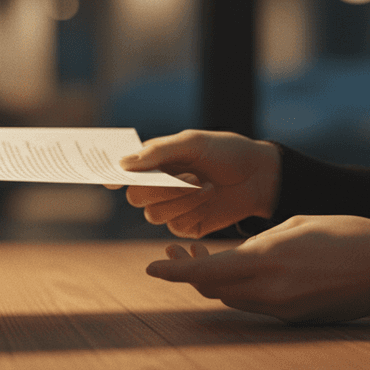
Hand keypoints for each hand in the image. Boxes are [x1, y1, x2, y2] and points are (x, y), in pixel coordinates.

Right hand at [114, 130, 280, 237]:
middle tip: (186, 176)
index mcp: (153, 163)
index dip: (111, 178)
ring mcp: (170, 208)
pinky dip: (192, 209)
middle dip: (158, 188)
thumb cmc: (225, 152)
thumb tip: (123, 164)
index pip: (122, 173)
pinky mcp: (186, 226)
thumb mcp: (192, 143)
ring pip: (153, 214)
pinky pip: (175, 225)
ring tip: (204, 184)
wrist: (258, 175)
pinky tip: (209, 196)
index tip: (111, 182)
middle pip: (135, 197)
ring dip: (180, 199)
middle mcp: (157, 187)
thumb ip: (158, 152)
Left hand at [146, 215, 369, 323]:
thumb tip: (236, 255)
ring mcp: (284, 309)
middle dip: (188, 273)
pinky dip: (239, 289)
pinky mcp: (296, 317)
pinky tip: (237, 270)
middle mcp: (272, 291)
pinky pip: (256, 304)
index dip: (175, 272)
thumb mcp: (296, 225)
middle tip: (173, 252)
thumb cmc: (350, 234)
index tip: (151, 267)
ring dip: (213, 281)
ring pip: (232, 298)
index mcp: (269, 261)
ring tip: (199, 256)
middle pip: (213, 289)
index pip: (208, 271)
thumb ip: (259, 243)